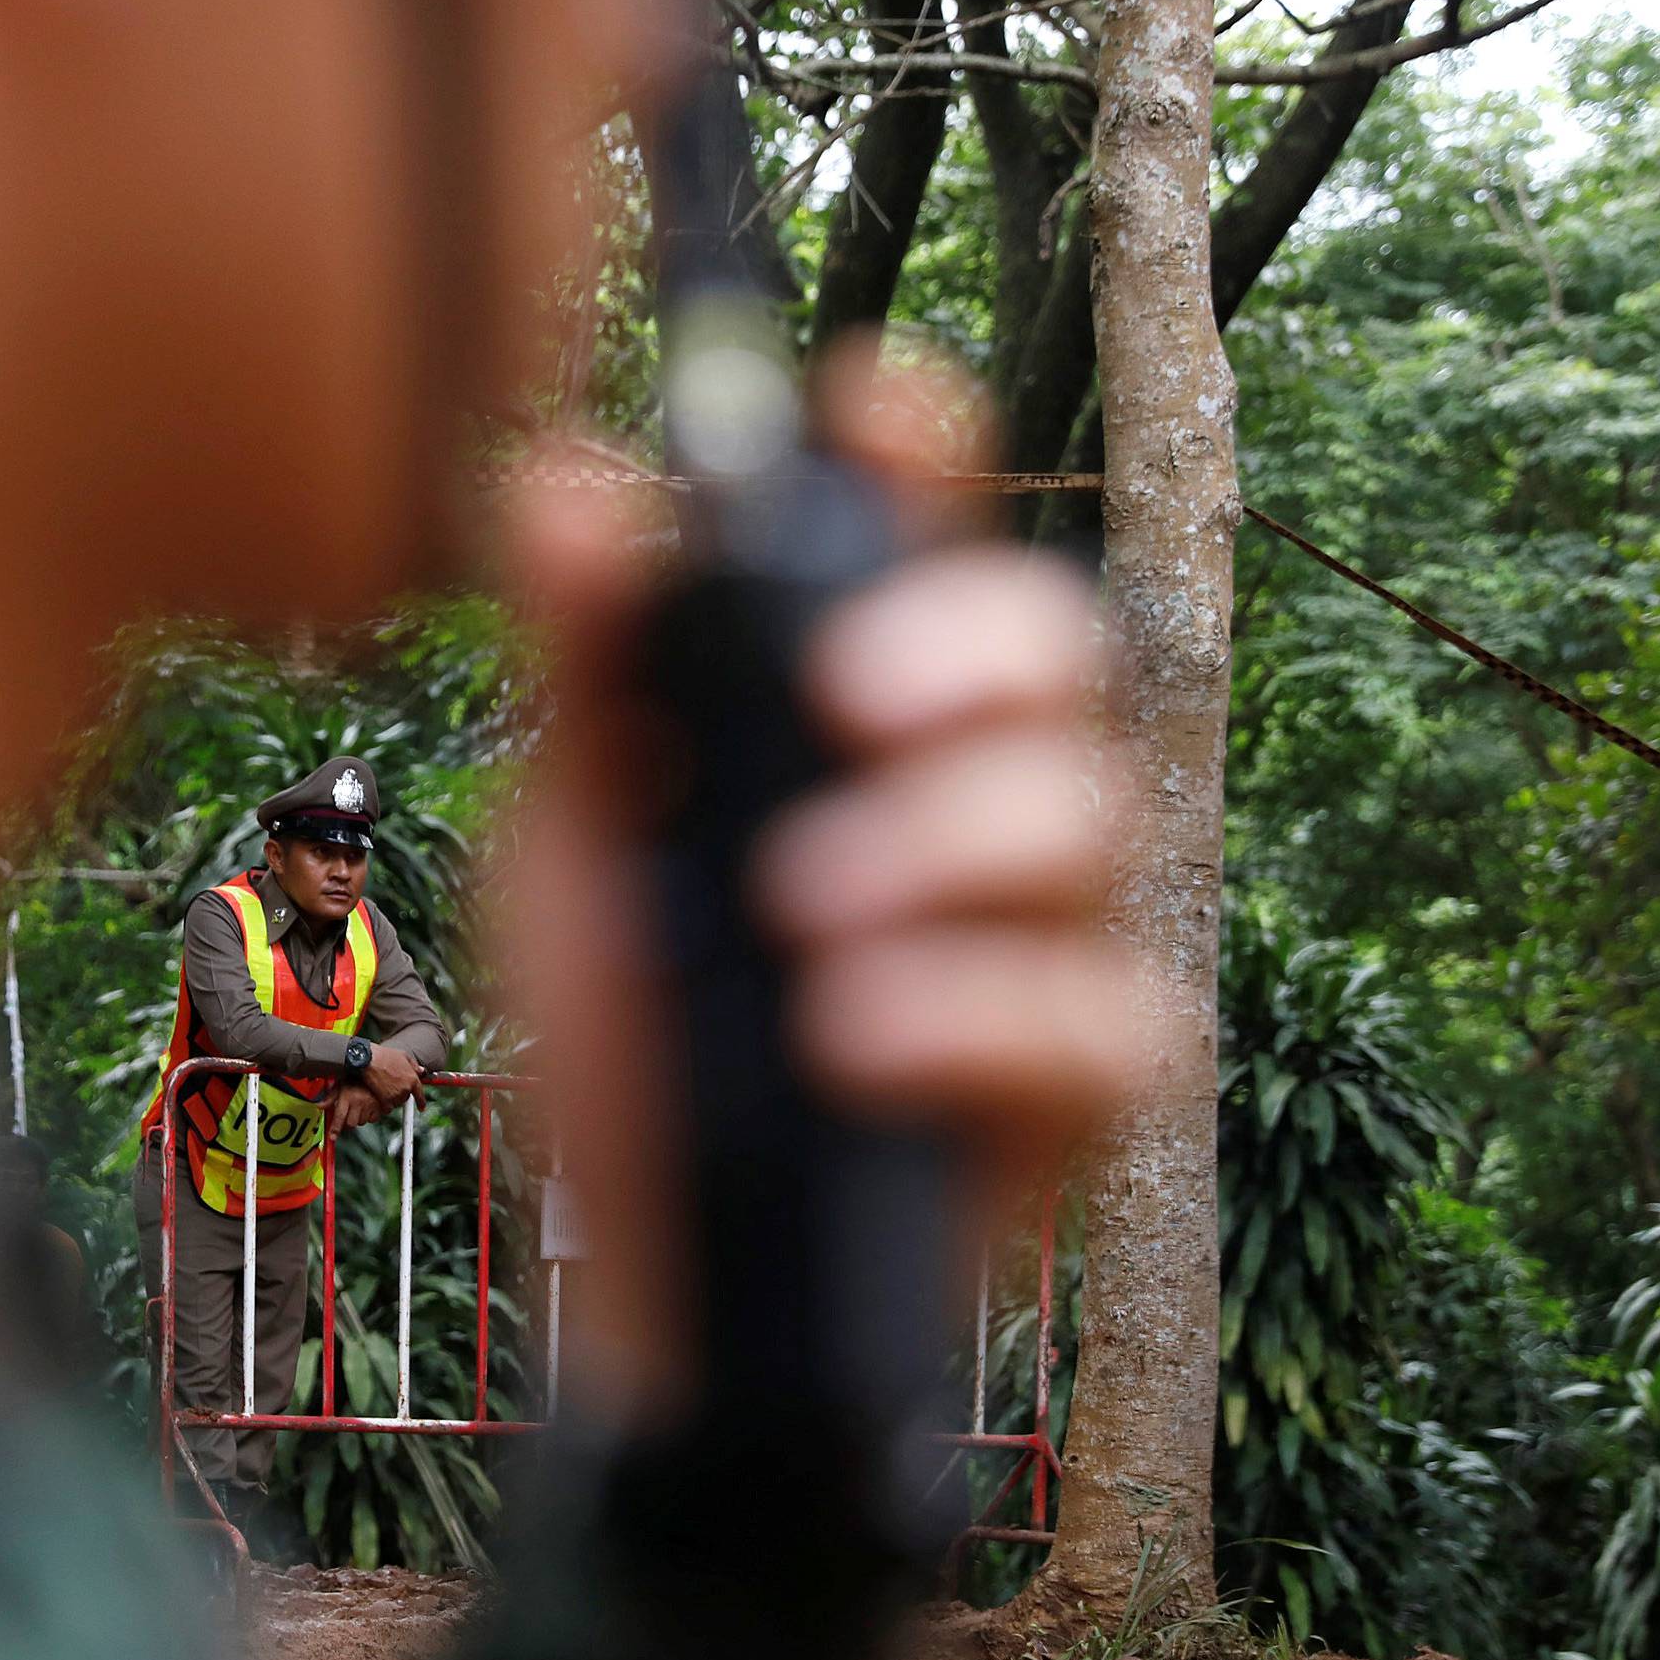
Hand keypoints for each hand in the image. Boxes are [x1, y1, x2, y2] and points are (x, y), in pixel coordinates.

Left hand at [322, 1084, 385, 1135]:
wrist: (375, 1073)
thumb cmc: (357, 1078)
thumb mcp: (341, 1085)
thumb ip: (330, 1097)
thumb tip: (319, 1105)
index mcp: (348, 1096)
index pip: (339, 1116)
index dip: (335, 1129)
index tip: (332, 1137)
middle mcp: (359, 1102)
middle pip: (351, 1123)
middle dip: (348, 1121)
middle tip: (348, 1112)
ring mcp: (370, 1106)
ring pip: (361, 1122)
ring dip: (358, 1118)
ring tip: (359, 1106)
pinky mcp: (379, 1108)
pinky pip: (372, 1120)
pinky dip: (369, 1116)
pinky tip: (368, 1107)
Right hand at [359, 1045, 424, 1112]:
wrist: (367, 1060)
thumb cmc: (383, 1056)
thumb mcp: (403, 1056)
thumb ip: (414, 1065)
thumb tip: (421, 1071)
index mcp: (412, 1079)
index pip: (420, 1094)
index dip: (421, 1102)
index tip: (421, 1107)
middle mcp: (406, 1089)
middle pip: (405, 1098)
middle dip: (400, 1093)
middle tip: (391, 1084)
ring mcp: (395, 1096)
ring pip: (396, 1103)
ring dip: (391, 1098)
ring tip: (383, 1086)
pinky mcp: (385, 1101)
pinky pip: (387, 1108)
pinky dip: (383, 1104)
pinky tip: (379, 1094)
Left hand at [500, 344, 1138, 1409]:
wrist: (648, 1258)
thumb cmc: (625, 1026)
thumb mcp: (572, 846)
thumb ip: (584, 681)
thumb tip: (554, 481)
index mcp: (839, 713)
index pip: (914, 542)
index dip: (917, 454)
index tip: (867, 401)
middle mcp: (959, 792)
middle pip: (1053, 645)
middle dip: (967, 650)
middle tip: (846, 701)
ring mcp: (1033, 933)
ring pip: (1090, 815)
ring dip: (949, 845)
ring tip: (802, 916)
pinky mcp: (1071, 1078)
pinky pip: (1104, 1014)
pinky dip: (979, 1015)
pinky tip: (850, 1041)